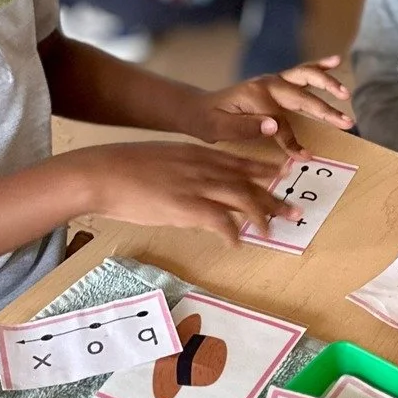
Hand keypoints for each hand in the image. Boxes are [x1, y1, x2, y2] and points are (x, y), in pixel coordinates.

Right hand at [65, 143, 293, 243]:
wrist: (103, 173)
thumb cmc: (124, 167)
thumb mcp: (161, 159)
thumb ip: (182, 168)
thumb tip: (190, 185)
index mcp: (197, 153)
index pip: (239, 162)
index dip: (263, 172)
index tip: (280, 178)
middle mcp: (204, 166)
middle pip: (249, 182)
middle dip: (274, 197)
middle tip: (294, 212)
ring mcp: (198, 185)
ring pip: (243, 199)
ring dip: (261, 216)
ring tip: (272, 231)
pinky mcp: (188, 206)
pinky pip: (221, 222)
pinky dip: (233, 233)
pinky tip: (237, 243)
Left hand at [193, 57, 353, 155]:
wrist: (198, 108)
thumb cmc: (208, 121)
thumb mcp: (219, 129)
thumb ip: (246, 127)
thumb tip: (275, 126)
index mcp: (255, 96)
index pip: (282, 122)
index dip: (293, 141)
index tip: (304, 157)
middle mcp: (267, 84)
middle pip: (302, 96)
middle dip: (325, 110)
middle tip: (346, 122)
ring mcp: (273, 80)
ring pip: (306, 77)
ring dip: (328, 84)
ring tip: (345, 93)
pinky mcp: (276, 82)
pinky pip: (301, 72)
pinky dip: (319, 66)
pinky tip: (336, 61)